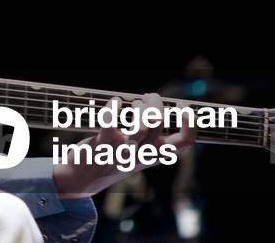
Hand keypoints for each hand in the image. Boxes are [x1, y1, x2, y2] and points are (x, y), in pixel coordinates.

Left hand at [52, 93, 195, 197]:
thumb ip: (152, 135)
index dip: (190, 121)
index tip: (181, 104)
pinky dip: (113, 107)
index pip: (185, 142)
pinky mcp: (103, 145)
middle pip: (158, 124)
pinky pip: (110, 123)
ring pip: (140, 127)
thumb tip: (157, 104)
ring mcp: (123, 151)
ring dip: (137, 107)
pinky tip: (114, 102)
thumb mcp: (139, 152)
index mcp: (156, 155)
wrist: (85, 178)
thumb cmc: (114, 157)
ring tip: (132, 104)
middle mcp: (142, 155)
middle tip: (147, 97)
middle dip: (154, 102)